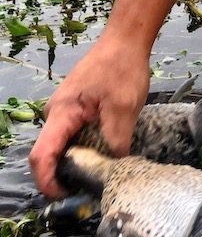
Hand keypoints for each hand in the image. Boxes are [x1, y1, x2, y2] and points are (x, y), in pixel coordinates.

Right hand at [29, 39, 149, 197]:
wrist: (125, 40)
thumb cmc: (122, 69)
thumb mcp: (123, 107)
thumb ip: (116, 140)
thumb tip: (114, 166)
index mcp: (62, 113)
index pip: (42, 155)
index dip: (47, 181)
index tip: (65, 196)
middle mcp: (56, 113)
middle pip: (50, 153)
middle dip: (64, 175)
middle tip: (89, 189)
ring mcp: (64, 110)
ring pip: (63, 144)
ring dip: (76, 160)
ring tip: (100, 172)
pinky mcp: (76, 107)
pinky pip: (72, 134)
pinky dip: (83, 147)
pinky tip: (103, 151)